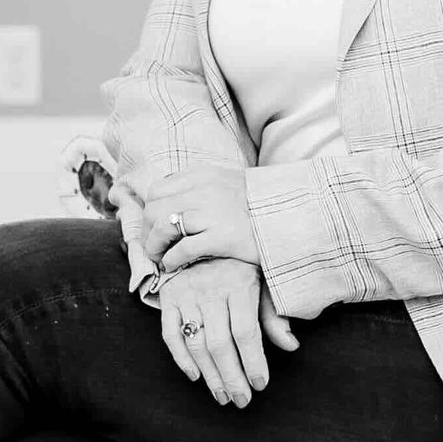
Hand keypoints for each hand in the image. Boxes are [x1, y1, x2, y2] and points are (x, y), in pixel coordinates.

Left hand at [141, 142, 260, 277]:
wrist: (294, 217)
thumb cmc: (261, 206)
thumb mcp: (229, 184)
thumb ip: (202, 188)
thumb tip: (173, 203)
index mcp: (204, 175)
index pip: (158, 190)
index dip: (150, 212)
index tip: (154, 228)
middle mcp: (205, 189)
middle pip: (154, 208)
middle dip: (147, 232)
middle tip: (154, 248)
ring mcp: (213, 212)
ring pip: (163, 227)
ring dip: (154, 247)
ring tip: (160, 259)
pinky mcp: (223, 237)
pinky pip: (182, 248)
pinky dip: (171, 260)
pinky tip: (173, 266)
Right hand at [154, 257, 298, 409]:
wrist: (203, 235)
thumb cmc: (241, 265)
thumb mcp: (263, 282)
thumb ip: (274, 315)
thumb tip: (291, 346)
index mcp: (239, 284)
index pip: (246, 332)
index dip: (253, 362)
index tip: (260, 384)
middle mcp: (210, 289)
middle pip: (220, 344)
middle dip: (232, 377)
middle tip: (241, 400)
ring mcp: (186, 293)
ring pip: (196, 343)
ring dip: (210, 375)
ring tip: (222, 396)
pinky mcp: (168, 297)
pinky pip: (170, 334)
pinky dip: (181, 358)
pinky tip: (196, 376)